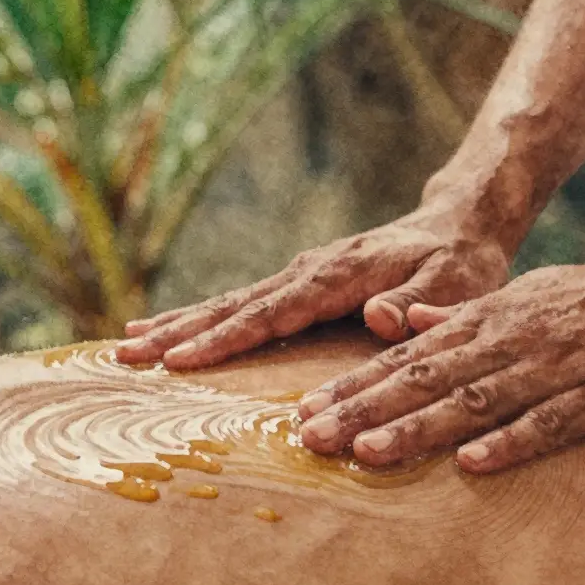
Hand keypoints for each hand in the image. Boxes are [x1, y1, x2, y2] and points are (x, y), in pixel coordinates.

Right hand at [117, 188, 514, 369]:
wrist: (457, 224)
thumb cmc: (460, 263)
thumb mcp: (455, 286)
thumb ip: (419, 304)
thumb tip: (374, 316)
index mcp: (340, 275)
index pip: (273, 311)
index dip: (226, 338)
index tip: (180, 359)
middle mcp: (309, 270)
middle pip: (234, 305)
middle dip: (178, 331)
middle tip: (125, 356)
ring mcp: (300, 274)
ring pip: (229, 302)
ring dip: (178, 324)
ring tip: (126, 346)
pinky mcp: (299, 283)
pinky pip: (242, 303)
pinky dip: (203, 319)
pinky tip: (169, 332)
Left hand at [297, 249, 584, 473]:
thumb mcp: (524, 295)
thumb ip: (464, 313)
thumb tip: (406, 325)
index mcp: (489, 319)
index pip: (407, 355)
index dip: (355, 383)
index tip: (304, 408)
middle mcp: (509, 341)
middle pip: (425, 379)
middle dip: (364, 408)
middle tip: (309, 437)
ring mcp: (553, 369)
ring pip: (474, 401)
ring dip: (419, 427)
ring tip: (367, 451)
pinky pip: (549, 423)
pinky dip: (510, 442)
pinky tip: (472, 464)